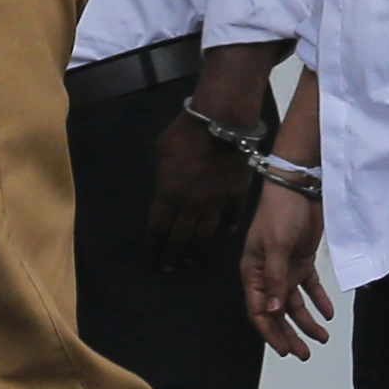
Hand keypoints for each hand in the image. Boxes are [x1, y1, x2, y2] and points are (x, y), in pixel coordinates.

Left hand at [147, 112, 256, 269]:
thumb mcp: (161, 150)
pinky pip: (234, 215)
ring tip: (191, 260)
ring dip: (196, 249)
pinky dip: (230, 225)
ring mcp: (217, 202)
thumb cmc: (185, 132)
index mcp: (169, 194)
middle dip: (172, 254)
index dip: (153, 243)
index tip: (151, 255)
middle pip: (181, 237)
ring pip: (205, 234)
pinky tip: (228, 233)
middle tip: (169, 267)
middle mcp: (192, 205)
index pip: (158, 227)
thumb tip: (167, 179)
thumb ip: (163, 171)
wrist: (221, 122)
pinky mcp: (237, 194)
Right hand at [243, 185, 333, 358]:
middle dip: (290, 334)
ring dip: (306, 321)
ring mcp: (285, 268)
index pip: (259, 311)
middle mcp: (267, 275)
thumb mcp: (277, 248)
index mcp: (253, 273)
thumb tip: (273, 312)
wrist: (299, 187)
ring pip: (295, 303)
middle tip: (304, 353)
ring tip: (322, 338)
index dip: (271, 333)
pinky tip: (328, 314)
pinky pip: (309, 287)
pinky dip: (318, 300)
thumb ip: (276, 281)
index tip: (285, 351)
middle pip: (277, 312)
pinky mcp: (301, 260)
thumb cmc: (280, 214)